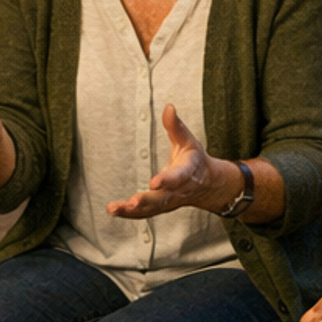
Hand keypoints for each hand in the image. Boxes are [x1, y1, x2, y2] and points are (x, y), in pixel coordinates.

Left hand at [107, 104, 222, 218]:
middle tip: (132, 202)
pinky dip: (129, 214)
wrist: (207, 185)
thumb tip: (168, 107)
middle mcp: (178, 191)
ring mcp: (169, 202)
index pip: (178, 177)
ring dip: (133, 210)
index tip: (155, 182)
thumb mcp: (188, 141)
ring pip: (151, 209)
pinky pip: (145, 214)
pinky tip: (114, 211)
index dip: (167, 180)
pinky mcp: (161, 208)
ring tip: (114, 208)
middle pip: (162, 198)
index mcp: (188, 172)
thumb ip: (176, 126)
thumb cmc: (194, 159)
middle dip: (146, 200)